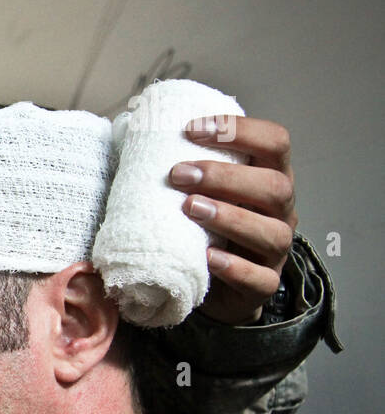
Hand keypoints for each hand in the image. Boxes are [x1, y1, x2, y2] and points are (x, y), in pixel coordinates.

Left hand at [169, 116, 295, 324]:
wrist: (212, 282)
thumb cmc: (202, 225)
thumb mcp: (199, 189)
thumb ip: (185, 164)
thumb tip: (131, 128)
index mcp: (269, 177)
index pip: (275, 142)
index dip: (239, 131)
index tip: (190, 129)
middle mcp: (281, 211)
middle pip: (276, 187)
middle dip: (225, 177)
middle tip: (179, 174)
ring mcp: (276, 251)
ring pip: (272, 233)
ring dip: (229, 217)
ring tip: (190, 209)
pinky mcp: (264, 284)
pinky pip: (260, 279)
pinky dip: (234, 268)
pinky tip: (208, 258)